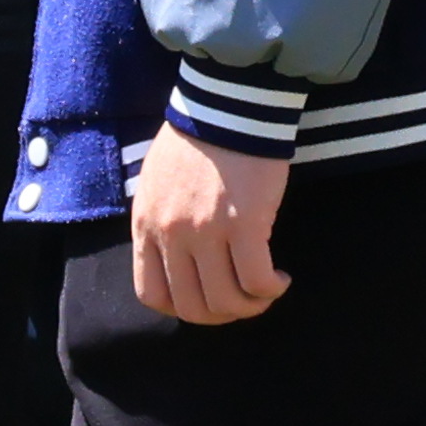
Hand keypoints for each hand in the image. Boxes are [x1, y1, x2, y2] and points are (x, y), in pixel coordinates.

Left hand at [127, 126, 291, 323]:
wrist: (225, 109)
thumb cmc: (195, 144)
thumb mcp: (156, 186)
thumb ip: (161, 225)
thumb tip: (177, 262)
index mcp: (145, 225)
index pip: (151, 294)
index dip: (183, 309)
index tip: (208, 300)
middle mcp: (170, 234)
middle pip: (192, 307)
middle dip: (222, 316)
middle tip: (244, 301)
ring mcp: (205, 232)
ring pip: (226, 301)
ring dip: (252, 306)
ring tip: (265, 288)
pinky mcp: (243, 225)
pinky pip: (256, 281)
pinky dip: (271, 289)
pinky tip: (280, 277)